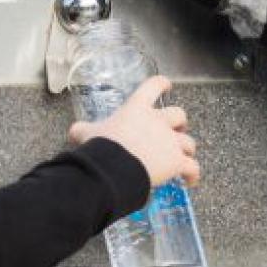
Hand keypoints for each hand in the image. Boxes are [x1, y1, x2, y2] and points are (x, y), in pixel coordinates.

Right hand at [70, 76, 198, 188]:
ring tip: (183, 157)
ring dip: (187, 149)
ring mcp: (170, 141)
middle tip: (175, 130)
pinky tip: (190, 181)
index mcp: (137, 108)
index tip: (166, 85)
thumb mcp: (87, 134)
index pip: (153, 86)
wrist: (115, 167)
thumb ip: (84, 130)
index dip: (161, 84)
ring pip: (189, 142)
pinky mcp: (177, 161)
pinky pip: (192, 167)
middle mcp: (158, 121)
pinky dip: (193, 174)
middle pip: (179, 114)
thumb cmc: (101, 147)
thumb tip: (74, 131)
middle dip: (179, 122)